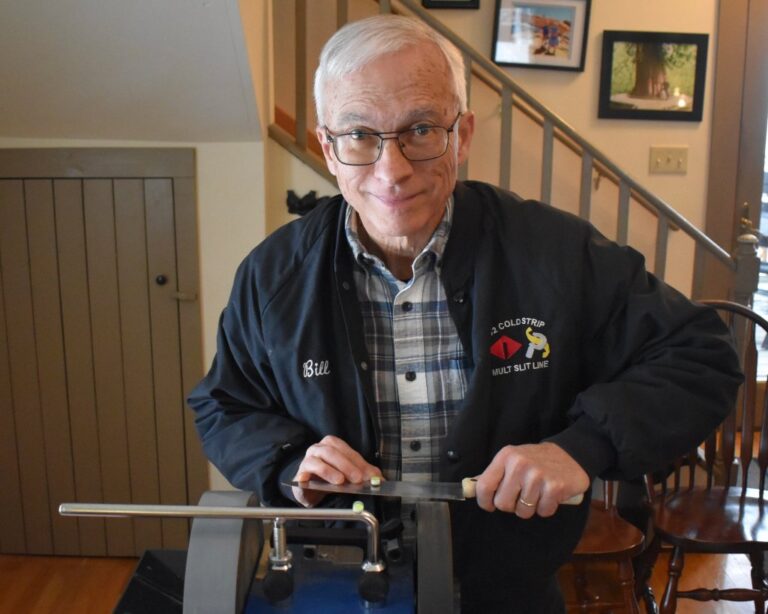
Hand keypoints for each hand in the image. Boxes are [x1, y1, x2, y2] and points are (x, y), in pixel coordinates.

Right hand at [292, 435, 382, 506]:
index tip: (369, 475)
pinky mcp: (300, 473)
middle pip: (332, 451)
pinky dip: (310, 476)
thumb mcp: (348, 474)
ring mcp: (307, 460)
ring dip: (330, 470)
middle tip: (357, 478)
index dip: (359, 462)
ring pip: (317, 460)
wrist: (310, 489)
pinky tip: (317, 483)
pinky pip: (304, 472)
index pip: (346, 450)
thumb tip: (379, 479)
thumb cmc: (329, 478)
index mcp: (331, 445)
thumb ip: (363, 474)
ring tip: (340, 481)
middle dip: (347, 465)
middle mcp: (318, 449)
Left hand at [474, 442, 588, 518]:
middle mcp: (520, 464)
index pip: (484, 486)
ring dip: (531, 507)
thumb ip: (495, 474)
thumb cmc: (537, 460)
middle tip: (521, 496)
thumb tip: (471, 489)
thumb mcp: (513, 459)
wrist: (571, 454)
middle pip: (503, 503)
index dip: (484, 501)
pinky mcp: (555, 487)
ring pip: (523, 511)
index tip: (489, 505)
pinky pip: (543, 512)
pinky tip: (550, 494)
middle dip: (511, 505)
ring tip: (538, 493)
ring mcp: (538, 476)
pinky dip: (546, 508)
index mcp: (506, 456)